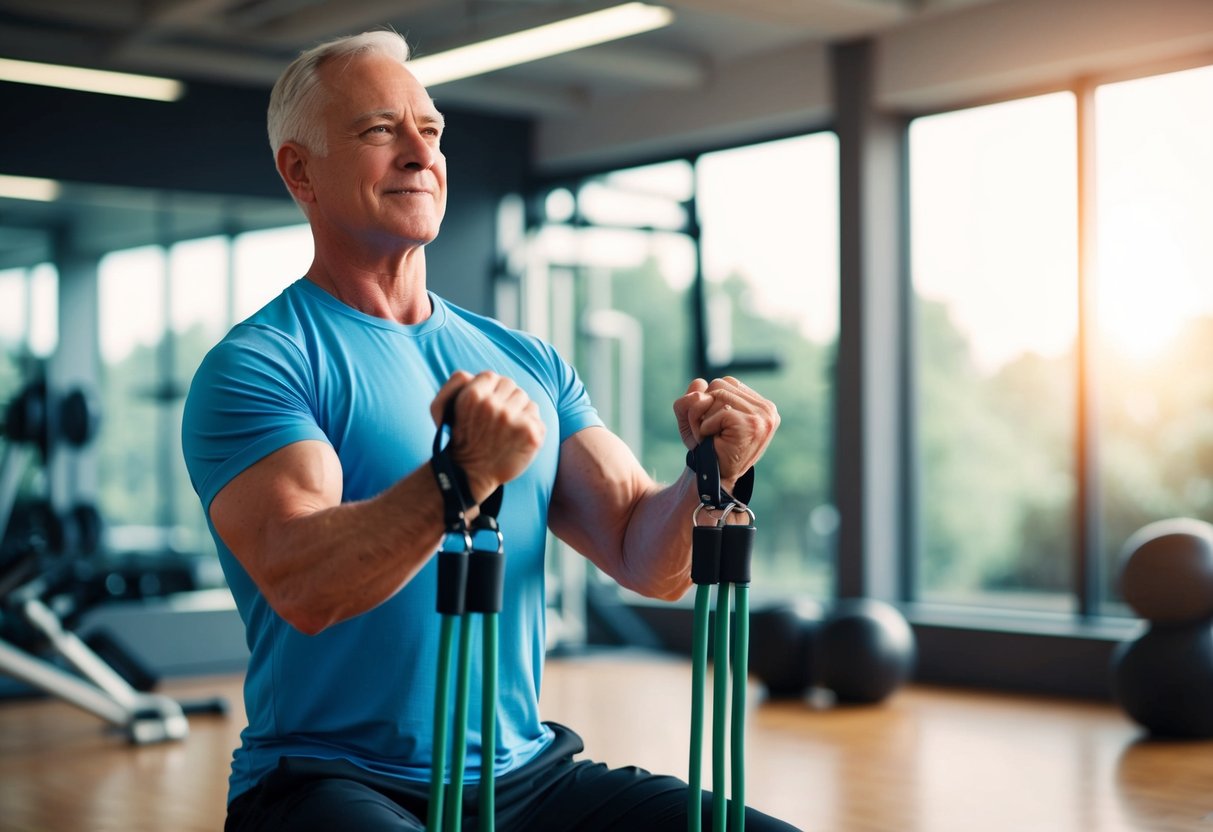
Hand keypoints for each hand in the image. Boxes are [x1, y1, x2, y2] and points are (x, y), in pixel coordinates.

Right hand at [431, 370, 545, 501]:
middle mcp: (493, 406)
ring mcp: (514, 420)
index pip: (491, 376)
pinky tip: (517, 437)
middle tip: (498, 417)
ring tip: (507, 428)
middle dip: (505, 398)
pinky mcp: (531, 433)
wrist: (470, 474)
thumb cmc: (457, 440)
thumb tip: (478, 374)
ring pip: (526, 400)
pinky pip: (536, 416)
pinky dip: (530, 425)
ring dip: (519, 411)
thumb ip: (457, 382)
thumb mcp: (440, 408)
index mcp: (472, 397)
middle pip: (511, 385)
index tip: (487, 403)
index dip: (490, 389)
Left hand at [672, 376, 778, 484]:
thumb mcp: (695, 418)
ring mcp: (763, 416)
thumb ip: (692, 397)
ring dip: (704, 419)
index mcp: (761, 404)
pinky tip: (715, 442)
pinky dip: (707, 428)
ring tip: (712, 437)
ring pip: (717, 395)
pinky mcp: (752, 424)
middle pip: (720, 384)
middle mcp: (767, 408)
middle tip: (709, 433)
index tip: (715, 425)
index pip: (726, 382)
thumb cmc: (707, 448)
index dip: (710, 401)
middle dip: (704, 408)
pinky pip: (717, 413)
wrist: (714, 479)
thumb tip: (699, 384)